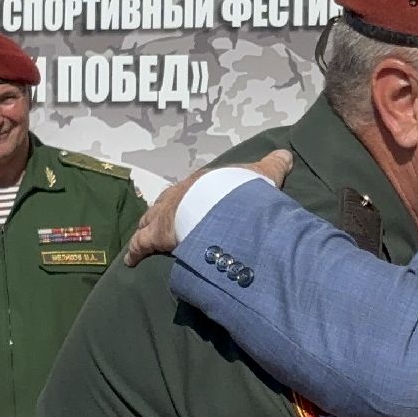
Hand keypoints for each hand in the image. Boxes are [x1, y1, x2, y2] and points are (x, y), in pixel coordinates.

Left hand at [124, 150, 292, 266]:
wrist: (222, 203)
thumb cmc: (240, 190)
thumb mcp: (263, 174)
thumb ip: (273, 165)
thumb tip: (286, 155)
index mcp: (201, 183)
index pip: (191, 190)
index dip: (190, 197)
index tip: (188, 203)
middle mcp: (178, 196)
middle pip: (165, 203)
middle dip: (163, 211)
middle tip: (162, 221)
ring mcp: (164, 215)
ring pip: (148, 221)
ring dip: (146, 229)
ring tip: (144, 239)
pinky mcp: (156, 236)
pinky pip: (139, 245)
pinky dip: (134, 253)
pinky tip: (130, 261)